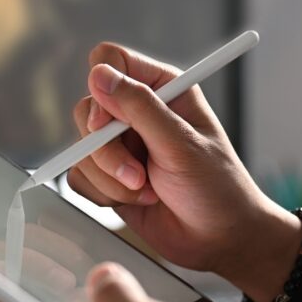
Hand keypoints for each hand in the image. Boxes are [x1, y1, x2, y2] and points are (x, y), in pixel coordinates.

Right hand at [68, 43, 301, 301]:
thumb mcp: (181, 144)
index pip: (111, 62)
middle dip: (107, 150)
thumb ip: (140, 107)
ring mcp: (122, 146)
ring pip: (82, 149)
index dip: (102, 88)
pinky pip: (81, 177)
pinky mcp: (110, 177)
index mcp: (162, 89)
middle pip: (87, 109)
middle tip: (138, 175)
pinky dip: (104, 194)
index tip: (108, 123)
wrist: (220, 240)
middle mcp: (138, 113)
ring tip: (148, 191)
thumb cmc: (216, 188)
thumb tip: (100, 75)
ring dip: (111, 178)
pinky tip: (139, 201)